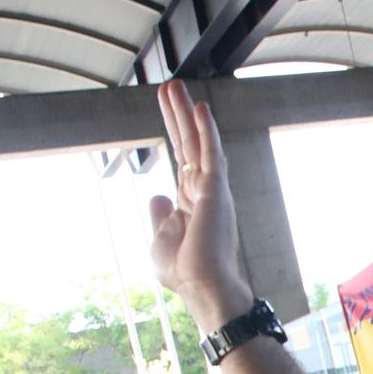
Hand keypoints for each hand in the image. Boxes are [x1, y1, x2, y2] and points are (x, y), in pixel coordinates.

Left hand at [149, 80, 253, 332]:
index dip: (173, 130)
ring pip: (199, 142)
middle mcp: (203, 190)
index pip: (181, 156)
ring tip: (176, 87)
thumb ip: (160, 215)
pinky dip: (207, 131)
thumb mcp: (160, 239)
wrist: (203, 287)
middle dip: (178, 114)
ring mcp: (211, 189)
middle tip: (170, 86)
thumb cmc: (185, 271)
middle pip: (189, 143)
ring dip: (187, 114)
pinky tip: (201, 108)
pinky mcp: (216, 192)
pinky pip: (211, 155)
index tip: (166, 105)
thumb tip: (157, 194)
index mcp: (190, 201)